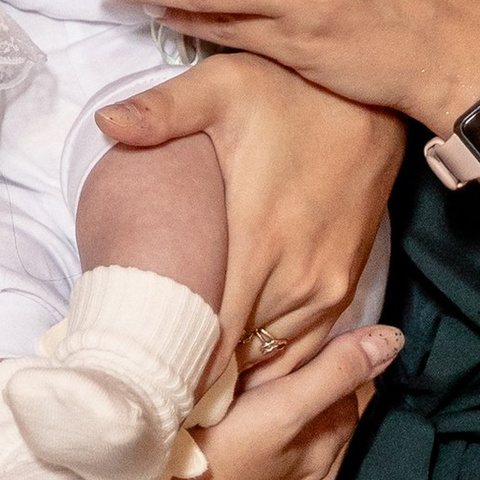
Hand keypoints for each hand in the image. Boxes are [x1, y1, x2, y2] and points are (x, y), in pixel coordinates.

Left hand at [99, 52, 403, 365]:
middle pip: (242, 359)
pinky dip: (274, 364)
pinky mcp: (345, 285)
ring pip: (275, 360)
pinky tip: (239, 370)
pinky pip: (308, 348)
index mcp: (260, 242)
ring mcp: (328, 287)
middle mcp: (298, 279)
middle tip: (151, 392)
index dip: (180, 369)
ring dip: (236, 375)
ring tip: (187, 390)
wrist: (372, 103)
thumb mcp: (224, 87)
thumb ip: (163, 110)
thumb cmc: (292, 95)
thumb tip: (106, 121)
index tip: (142, 385)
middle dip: (199, 378)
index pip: (215, 339)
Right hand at [117, 319, 401, 479]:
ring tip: (245, 373)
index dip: (339, 362)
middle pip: (314, 417)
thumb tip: (394, 339)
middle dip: (306, 381)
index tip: (316, 330)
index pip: (349, 397)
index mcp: (317, 452)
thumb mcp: (284, 409)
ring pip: (276, 436)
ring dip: (270, 406)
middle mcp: (294, 475)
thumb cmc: (220, 462)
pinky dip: (239, 429)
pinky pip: (242, 452)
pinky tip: (214, 418)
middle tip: (279, 344)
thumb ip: (334, 373)